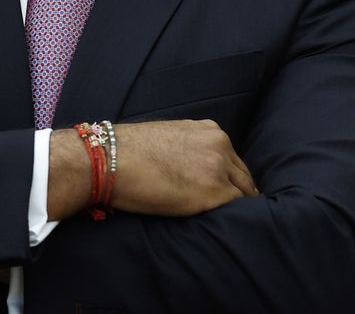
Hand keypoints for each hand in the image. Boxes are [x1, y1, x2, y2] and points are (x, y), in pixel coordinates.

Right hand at [50, 119, 259, 219]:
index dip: (230, 176)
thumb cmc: (128, 151)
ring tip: (234, 219)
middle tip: (235, 209)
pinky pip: (236, 206)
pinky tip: (227, 224)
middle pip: (242, 173)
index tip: (229, 190)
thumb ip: (190, 148)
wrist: (109, 159)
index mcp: (210, 131)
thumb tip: (192, 167)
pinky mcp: (214, 192)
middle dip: (239, 190)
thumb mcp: (170, 137)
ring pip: (244, 190)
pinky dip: (233, 215)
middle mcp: (220, 145)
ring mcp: (219, 168)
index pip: (231, 158)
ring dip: (239, 204)